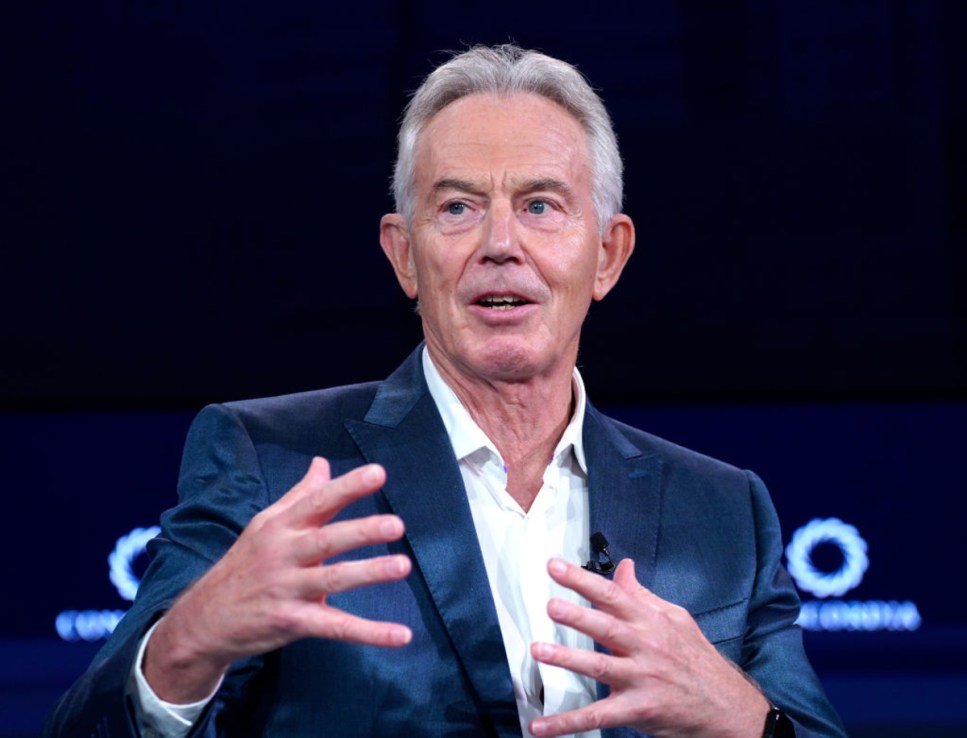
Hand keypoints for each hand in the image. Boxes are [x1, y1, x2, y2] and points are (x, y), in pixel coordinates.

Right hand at [143, 457, 411, 702]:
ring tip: (403, 565)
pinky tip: (402, 635)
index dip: (348, 486)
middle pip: (328, 539)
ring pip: (333, 579)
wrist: (204, 619)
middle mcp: (285, 554)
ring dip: (369, 573)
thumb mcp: (265, 524)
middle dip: (362, 531)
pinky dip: (370, 633)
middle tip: (396, 524)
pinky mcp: (292, 622)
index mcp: (282, 526)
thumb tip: (322, 462)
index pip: (318, 501)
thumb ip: (300, 495)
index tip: (378, 473)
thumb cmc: (245, 564)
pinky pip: (335, 627)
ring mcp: (288, 589)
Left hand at [529, 558, 768, 737]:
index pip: (612, 594)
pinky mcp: (637, 710)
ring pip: (600, 667)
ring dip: (569, 659)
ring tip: (540, 651)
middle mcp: (645, 647)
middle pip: (607, 627)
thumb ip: (642, 595)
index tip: (555, 567)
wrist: (728, 706)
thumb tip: (623, 567)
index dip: (582, 579)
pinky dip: (568, 723)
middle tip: (551, 605)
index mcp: (650, 621)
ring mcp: (641, 679)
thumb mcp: (675, 619)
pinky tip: (541, 726)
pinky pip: (598, 717)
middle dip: (578, 615)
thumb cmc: (697, 660)